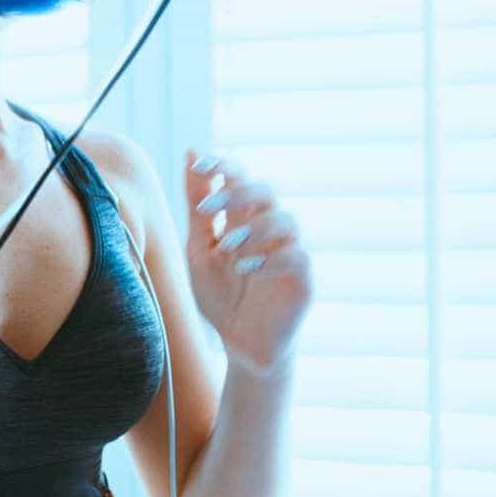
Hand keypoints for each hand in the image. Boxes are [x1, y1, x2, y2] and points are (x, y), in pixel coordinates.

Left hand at [182, 150, 314, 375]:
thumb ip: (198, 208)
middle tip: (208, 209)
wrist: (239, 344)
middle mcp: (270, 230)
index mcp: (244, 219)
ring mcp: (290, 252)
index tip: (200, 164)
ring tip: (228, 248)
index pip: (240, 178)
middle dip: (237, 193)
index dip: (223, 165)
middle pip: (266, 191)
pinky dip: (270, 258)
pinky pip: (298, 256)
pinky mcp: (304, 280)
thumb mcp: (199, 250)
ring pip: (287, 220)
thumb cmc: (221, 295)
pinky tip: (245, 269)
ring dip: (254, 228)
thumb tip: (191, 152)